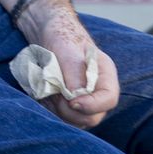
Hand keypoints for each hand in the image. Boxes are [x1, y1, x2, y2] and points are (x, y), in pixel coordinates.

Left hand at [14, 0, 118, 127]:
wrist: (46, 32)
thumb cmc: (60, 36)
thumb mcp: (67, 51)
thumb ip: (74, 73)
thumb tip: (77, 98)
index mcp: (105, 75)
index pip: (109, 99)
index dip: (92, 106)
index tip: (71, 100)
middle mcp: (97, 91)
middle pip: (92, 117)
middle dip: (70, 109)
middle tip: (54, 92)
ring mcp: (84, 99)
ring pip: (76, 121)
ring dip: (58, 110)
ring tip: (48, 90)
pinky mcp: (69, 105)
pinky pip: (62, 118)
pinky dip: (51, 110)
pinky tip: (44, 94)